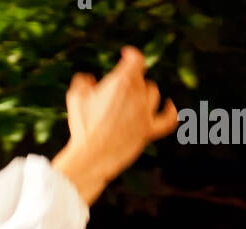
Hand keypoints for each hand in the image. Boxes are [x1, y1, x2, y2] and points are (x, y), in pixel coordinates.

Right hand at [52, 46, 178, 204]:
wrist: (90, 157)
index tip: (125, 55)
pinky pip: (168, 119)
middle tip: (117, 92)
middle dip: (130, 82)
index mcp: (121, 81)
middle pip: (141, 79)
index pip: (136, 59)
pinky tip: (169, 105)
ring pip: (153, 94)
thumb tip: (90, 79)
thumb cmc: (82, 127)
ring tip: (133, 99)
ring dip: (144, 94)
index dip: (131, 55)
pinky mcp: (148, 131)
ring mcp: (145, 114)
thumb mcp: (75, 97)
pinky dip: (170, 111)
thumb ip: (83, 81)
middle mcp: (137, 94)